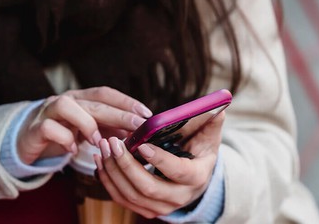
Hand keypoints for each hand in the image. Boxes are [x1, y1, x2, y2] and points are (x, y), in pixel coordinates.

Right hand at [16, 87, 151, 163]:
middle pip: (93, 101)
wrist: (25, 142)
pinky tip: (73, 150)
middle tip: (137, 127)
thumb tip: (136, 132)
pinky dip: (64, 139)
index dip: (126, 101)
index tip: (146, 114)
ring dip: (87, 123)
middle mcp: (64, 100)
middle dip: (118, 114)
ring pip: (67, 105)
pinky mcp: (35, 129)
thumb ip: (107, 128)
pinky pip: (50, 128)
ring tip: (100, 141)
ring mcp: (47, 112)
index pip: (105, 93)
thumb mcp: (87, 130)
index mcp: (79, 98)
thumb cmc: (61, 134)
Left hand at [95, 111, 224, 218]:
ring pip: (131, 195)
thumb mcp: (208, 137)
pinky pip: (122, 199)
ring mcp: (161, 207)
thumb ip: (211, 122)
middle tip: (112, 142)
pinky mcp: (145, 209)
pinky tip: (100, 160)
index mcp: (196, 177)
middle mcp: (179, 198)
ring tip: (103, 147)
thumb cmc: (199, 151)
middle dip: (126, 165)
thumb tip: (218, 108)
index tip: (141, 144)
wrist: (194, 178)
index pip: (177, 171)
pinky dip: (108, 181)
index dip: (159, 159)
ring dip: (113, 172)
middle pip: (148, 188)